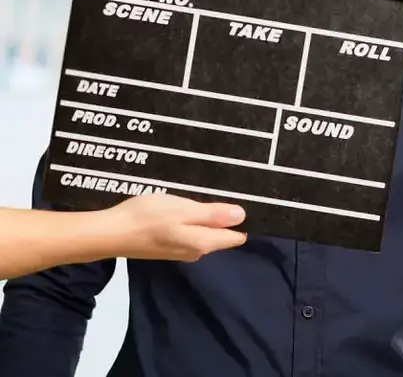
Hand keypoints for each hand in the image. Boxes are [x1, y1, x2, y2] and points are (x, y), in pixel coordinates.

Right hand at [100, 194, 247, 261]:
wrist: (109, 233)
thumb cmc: (148, 218)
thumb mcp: (184, 210)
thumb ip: (213, 215)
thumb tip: (242, 217)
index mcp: (203, 243)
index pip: (235, 237)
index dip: (244, 221)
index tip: (251, 202)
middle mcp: (195, 251)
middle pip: (221, 235)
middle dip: (228, 217)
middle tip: (232, 192)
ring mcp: (180, 249)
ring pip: (205, 232)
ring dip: (209, 217)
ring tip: (214, 194)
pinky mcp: (167, 245)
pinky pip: (190, 231)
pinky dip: (193, 220)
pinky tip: (189, 206)